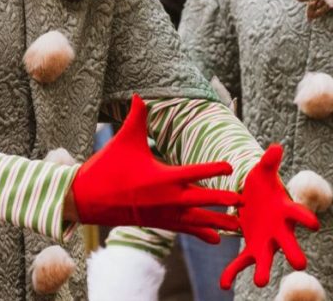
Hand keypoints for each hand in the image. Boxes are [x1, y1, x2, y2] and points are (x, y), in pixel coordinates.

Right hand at [70, 95, 240, 241]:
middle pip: (203, 200)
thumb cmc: (108, 166)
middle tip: (244, 202)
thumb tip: (138, 93)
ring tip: (239, 227)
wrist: (87, 199)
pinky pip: (185, 230)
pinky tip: (216, 239)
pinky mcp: (159, 224)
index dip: (214, 168)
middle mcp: (167, 198)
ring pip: (197, 220)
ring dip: (218, 222)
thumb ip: (136, 116)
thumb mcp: (124, 139)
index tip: (230, 167)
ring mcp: (164, 214)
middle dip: (224, 201)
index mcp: (163, 177)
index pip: (195, 172)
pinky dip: (201, 233)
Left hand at [220, 144, 318, 288]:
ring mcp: (265, 241)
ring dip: (262, 270)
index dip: (306, 218)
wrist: (253, 198)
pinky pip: (241, 262)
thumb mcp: (263, 171)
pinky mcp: (251, 248)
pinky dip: (232, 272)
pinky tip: (223, 284)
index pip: (298, 214)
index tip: (314, 225)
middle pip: (288, 242)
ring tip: (260, 282)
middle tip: (301, 264)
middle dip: (293, 252)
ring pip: (265, 258)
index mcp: (285, 210)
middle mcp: (279, 230)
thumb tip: (276, 147)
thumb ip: (269, 162)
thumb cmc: (263, 185)